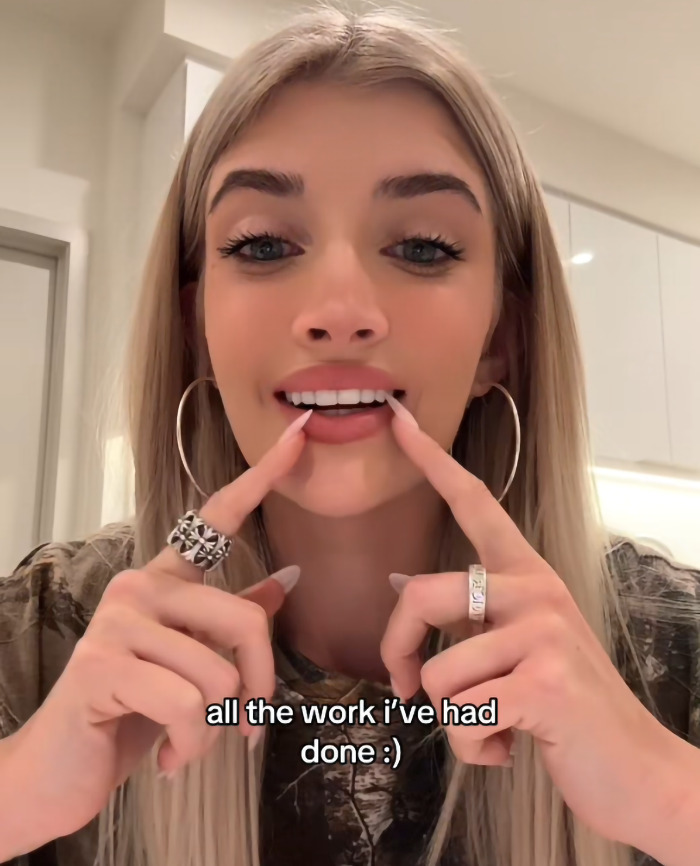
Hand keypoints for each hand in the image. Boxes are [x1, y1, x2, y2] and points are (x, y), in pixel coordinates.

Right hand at [5, 422, 306, 849]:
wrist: (58, 771)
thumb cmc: (131, 711)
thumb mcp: (192, 664)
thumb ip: (231, 621)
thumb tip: (288, 580)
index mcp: (165, 580)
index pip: (219, 516)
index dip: (262, 477)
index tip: (298, 435)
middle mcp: (140, 586)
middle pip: (245, 622)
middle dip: (258, 689)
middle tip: (248, 728)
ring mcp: (118, 621)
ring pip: (220, 675)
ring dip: (217, 730)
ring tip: (188, 741)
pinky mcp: (102, 664)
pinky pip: (189, 706)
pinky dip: (191, 747)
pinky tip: (166, 759)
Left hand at [380, 402, 686, 849]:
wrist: (639, 770)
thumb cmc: (567, 709)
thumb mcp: (523, 647)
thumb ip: (474, 617)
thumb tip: (399, 589)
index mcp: (527, 575)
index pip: (474, 502)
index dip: (432, 461)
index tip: (399, 420)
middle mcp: (535, 589)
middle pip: (418, 595)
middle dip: (396, 652)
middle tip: (405, 689)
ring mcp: (543, 632)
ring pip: (435, 675)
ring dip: (453, 721)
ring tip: (495, 726)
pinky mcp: (544, 682)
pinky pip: (461, 717)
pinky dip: (473, 750)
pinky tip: (509, 749)